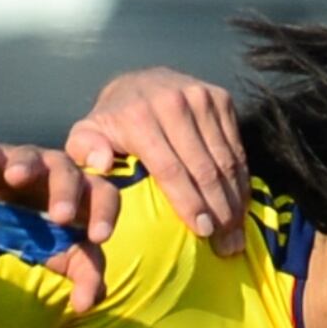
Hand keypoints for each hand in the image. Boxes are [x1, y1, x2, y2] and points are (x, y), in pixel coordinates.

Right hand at [0, 134, 116, 312]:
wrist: (6, 222)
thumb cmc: (47, 236)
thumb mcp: (68, 258)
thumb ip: (86, 277)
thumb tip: (87, 305)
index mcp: (86, 194)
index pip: (105, 196)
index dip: (104, 214)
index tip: (100, 238)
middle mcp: (60, 171)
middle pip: (69, 173)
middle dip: (65, 193)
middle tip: (60, 216)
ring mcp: (27, 161)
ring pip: (30, 157)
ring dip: (24, 165)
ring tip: (15, 176)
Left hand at [66, 67, 245, 253]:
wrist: (137, 82)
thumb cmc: (110, 123)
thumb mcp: (85, 134)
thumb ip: (84, 150)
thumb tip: (102, 163)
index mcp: (140, 117)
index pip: (171, 169)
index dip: (189, 202)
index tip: (203, 232)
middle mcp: (175, 103)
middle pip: (204, 168)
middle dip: (218, 210)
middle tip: (227, 245)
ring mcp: (202, 98)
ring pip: (226, 159)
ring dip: (235, 200)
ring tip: (237, 234)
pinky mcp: (221, 98)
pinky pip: (236, 147)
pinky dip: (241, 179)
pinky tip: (242, 206)